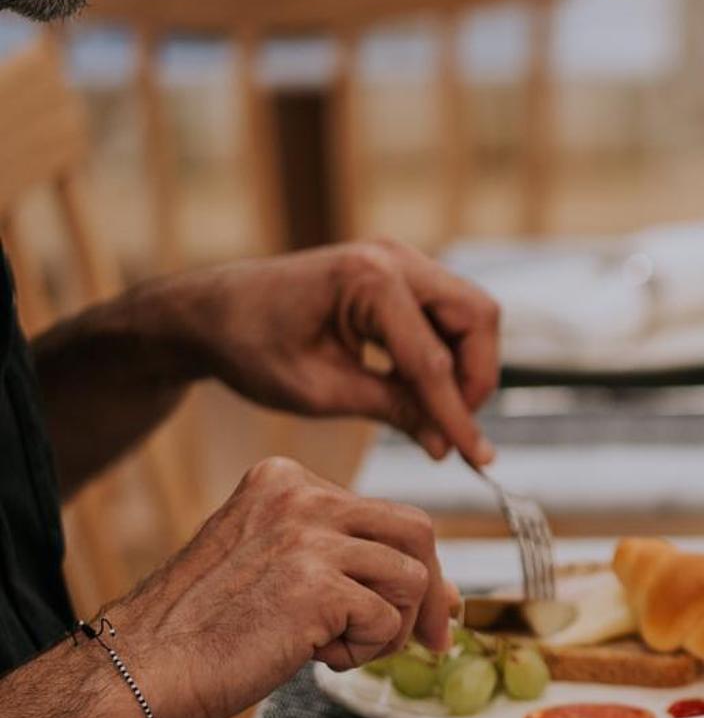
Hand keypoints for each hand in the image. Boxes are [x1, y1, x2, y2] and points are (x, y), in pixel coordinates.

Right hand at [109, 458, 454, 717]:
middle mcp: (300, 496)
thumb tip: (441, 588)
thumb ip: (347, 561)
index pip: (387, 514)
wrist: (144, 665)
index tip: (424, 610)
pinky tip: (314, 656)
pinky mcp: (317, 585)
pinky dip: (363, 652)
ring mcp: (309, 536)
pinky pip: (386, 621)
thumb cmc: (206, 628)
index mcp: (285, 482)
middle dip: (432, 592)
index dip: (415, 566)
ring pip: (413, 578)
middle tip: (429, 640)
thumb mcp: (279, 567)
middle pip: (417, 531)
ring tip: (338, 647)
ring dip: (390, 629)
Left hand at [165, 240, 500, 464]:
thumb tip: (446, 445)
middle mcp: (392, 258)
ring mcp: (398, 259)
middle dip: (475, 377)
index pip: (433, 359)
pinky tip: (418, 386)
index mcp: (366, 280)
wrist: (210, 313)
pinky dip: (446, 351)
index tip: (478, 460)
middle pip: (477, 317)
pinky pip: (447, 312)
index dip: (457, 415)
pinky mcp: (398, 273)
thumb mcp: (317, 390)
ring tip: (431, 409)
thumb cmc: (249, 346)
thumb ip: (390, 410)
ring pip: (471, 313)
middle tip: (451, 426)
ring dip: (465, 364)